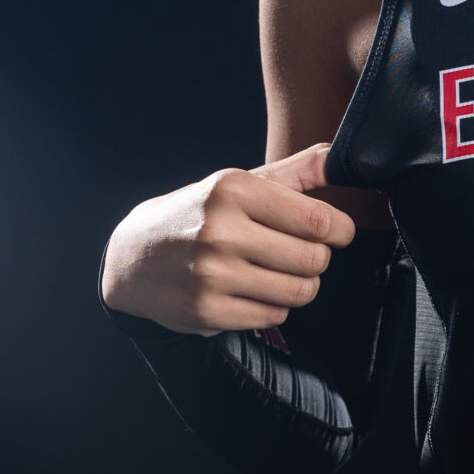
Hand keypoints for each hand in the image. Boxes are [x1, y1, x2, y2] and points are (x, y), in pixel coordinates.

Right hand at [101, 144, 355, 335]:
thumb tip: (339, 158)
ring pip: (301, 291)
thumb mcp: (239, 183)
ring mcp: (212, 274)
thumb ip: (296, 172)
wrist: (132, 256)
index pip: (318, 220)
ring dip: (299, 284)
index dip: (340, 230)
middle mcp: (220, 231)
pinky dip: (273, 305)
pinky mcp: (208, 311)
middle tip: (296, 252)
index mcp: (232, 190)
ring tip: (275, 271)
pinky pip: (275, 315)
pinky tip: (250, 289)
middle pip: (315, 259)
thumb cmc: (198, 215)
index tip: (338, 232)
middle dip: (316, 258)